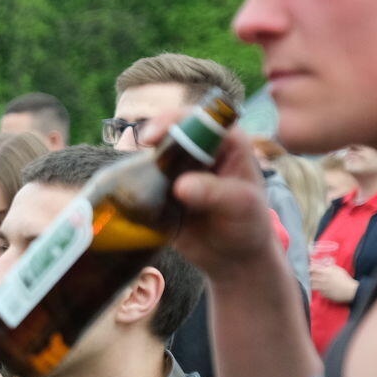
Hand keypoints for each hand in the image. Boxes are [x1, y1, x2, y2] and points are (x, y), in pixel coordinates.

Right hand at [140, 117, 277, 282]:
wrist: (234, 257)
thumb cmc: (249, 225)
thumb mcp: (242, 207)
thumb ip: (217, 193)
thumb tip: (181, 186)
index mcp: (227, 143)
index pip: (200, 118)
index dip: (175, 120)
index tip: (155, 137)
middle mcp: (200, 150)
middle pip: (171, 131)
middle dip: (153, 136)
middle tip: (141, 149)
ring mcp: (179, 170)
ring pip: (154, 155)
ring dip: (140, 162)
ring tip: (133, 175)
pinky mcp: (163, 190)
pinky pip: (144, 180)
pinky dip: (134, 183)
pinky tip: (128, 192)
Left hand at [310, 262, 358, 302]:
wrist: (350, 291)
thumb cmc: (345, 279)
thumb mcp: (338, 269)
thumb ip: (329, 266)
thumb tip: (323, 262)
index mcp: (326, 272)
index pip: (312, 268)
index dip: (309, 268)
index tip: (308, 269)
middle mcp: (322, 279)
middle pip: (310, 277)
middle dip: (309, 276)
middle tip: (310, 276)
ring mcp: (322, 287)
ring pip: (311, 285)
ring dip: (312, 283)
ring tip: (314, 282)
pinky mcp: (323, 294)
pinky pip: (318, 291)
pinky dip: (318, 290)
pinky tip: (322, 288)